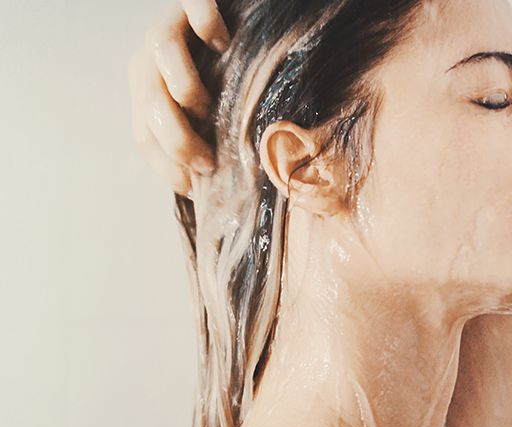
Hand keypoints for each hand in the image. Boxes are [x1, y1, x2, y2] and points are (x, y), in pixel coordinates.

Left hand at [128, 0, 229, 195]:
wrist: (238, 30)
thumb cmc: (227, 87)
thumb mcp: (209, 124)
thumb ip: (203, 146)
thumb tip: (206, 195)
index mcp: (148, 96)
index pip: (145, 136)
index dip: (168, 166)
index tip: (197, 187)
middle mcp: (151, 62)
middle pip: (150, 99)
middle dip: (177, 138)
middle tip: (208, 161)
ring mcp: (172, 28)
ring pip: (160, 49)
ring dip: (183, 86)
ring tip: (207, 106)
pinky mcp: (194, 2)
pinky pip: (195, 7)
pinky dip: (207, 26)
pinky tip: (225, 46)